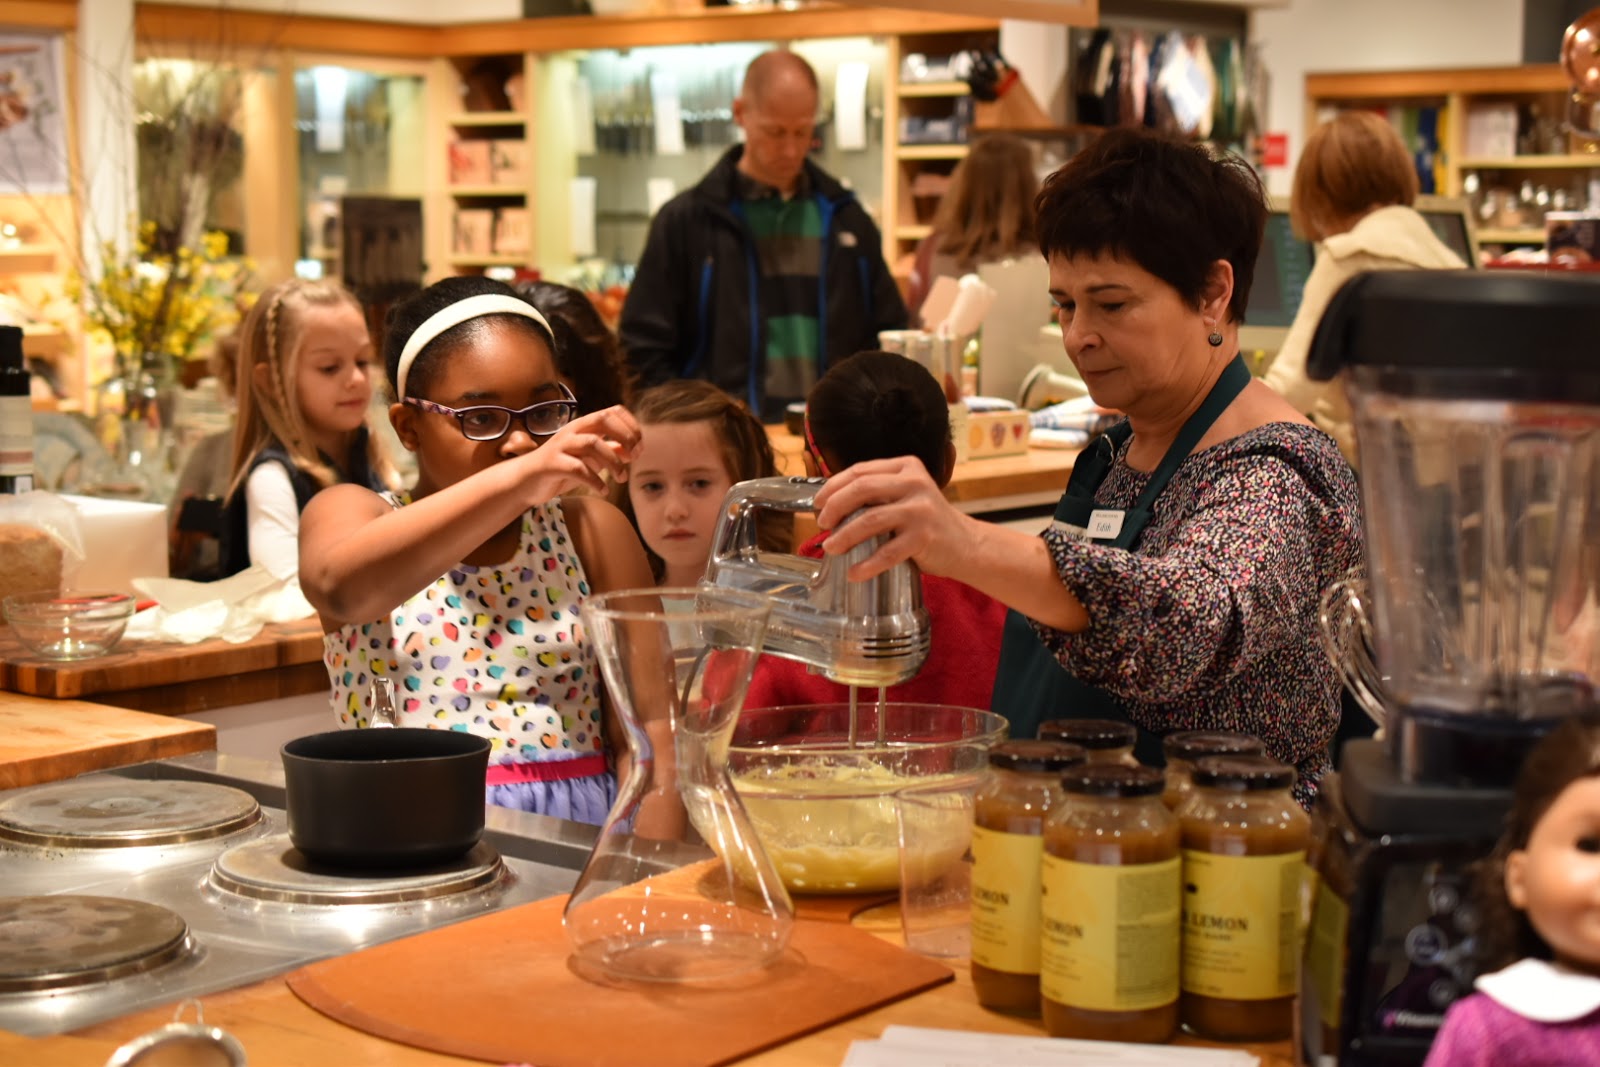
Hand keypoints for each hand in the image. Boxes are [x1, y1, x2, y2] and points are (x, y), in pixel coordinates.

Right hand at [514, 405, 641, 499]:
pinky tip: (604, 490)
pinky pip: (578, 469)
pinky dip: (595, 481)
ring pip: (592, 443)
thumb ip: (609, 452)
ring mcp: (560, 446)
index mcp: (583, 426)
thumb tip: (632, 450)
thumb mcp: (589, 459)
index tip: (639, 447)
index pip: (612, 412)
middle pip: (603, 419)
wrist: (526, 483)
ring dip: (613, 462)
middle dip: (625, 436)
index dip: (631, 426)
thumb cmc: (561, 469)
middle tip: (634, 457)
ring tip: (621, 478)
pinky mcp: (551, 464)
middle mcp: (572, 431)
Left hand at [812, 456, 978, 581]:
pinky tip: (854, 573)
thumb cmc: (927, 521)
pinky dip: (867, 564)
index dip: (833, 487)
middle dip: (835, 507)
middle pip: (862, 489)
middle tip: (822, 524)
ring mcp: (921, 510)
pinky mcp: (925, 537)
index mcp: (906, 467)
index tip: (818, 503)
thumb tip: (830, 504)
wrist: (966, 544)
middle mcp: (914, 483)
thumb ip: (877, 493)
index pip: (860, 471)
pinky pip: (887, 552)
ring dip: (845, 536)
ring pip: (871, 519)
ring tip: (831, 548)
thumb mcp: (905, 495)